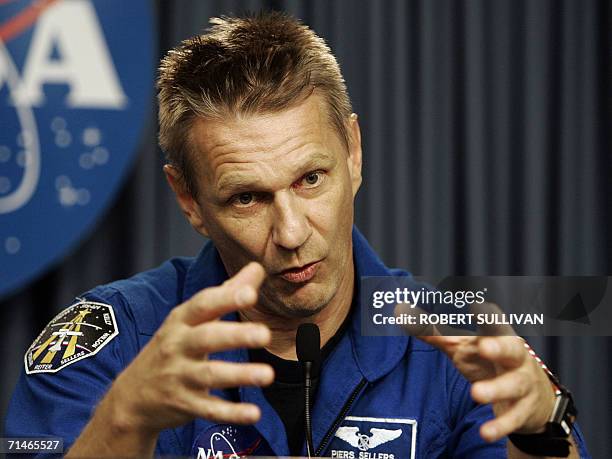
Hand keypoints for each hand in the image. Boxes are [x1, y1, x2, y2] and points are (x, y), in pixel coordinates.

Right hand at [108, 262, 273, 433]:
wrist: (132, 396)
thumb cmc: (171, 348)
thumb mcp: (190, 318)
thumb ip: (226, 293)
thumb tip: (256, 268)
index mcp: (182, 321)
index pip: (203, 305)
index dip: (227, 298)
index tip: (250, 292)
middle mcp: (179, 346)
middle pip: (207, 338)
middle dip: (235, 336)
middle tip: (264, 334)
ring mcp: (180, 377)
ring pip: (210, 375)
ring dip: (239, 375)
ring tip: (267, 375)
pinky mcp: (185, 404)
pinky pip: (209, 409)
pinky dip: (230, 413)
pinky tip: (253, 414)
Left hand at [396, 303, 555, 442]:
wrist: (530, 397)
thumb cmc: (488, 362)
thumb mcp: (462, 346)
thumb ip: (433, 331)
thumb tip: (400, 312)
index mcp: (498, 336)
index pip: (494, 322)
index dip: (487, 315)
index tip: (477, 305)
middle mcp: (514, 356)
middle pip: (510, 348)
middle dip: (499, 346)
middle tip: (483, 346)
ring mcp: (522, 382)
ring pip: (512, 385)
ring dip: (495, 389)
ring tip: (476, 394)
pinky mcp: (522, 409)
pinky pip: (512, 417)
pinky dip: (499, 425)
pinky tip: (486, 432)